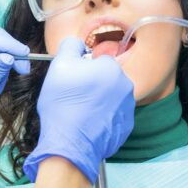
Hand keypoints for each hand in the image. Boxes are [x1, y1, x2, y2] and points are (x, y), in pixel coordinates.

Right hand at [23, 37, 134, 182]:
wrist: (70, 144)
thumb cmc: (64, 104)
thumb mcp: (59, 65)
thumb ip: (70, 45)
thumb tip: (77, 43)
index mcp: (112, 68)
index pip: (97, 61)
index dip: (82, 70)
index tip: (72, 82)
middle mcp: (126, 86)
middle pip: (106, 79)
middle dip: (92, 85)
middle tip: (74, 98)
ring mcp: (128, 108)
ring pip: (110, 97)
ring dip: (98, 101)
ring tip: (80, 113)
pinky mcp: (126, 127)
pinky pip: (113, 116)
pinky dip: (102, 118)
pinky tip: (88, 124)